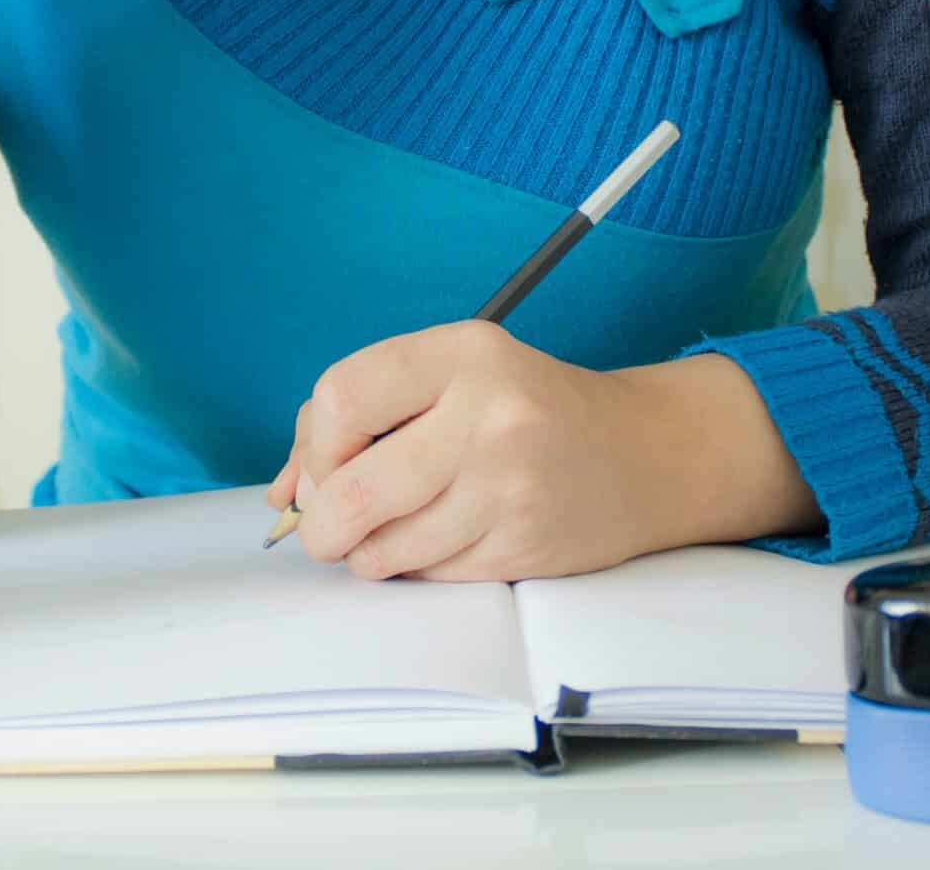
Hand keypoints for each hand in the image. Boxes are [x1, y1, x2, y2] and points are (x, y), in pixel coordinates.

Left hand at [268, 323, 817, 582]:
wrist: (644, 455)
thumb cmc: (526, 411)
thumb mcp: (453, 376)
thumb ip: (361, 415)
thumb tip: (285, 492)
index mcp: (465, 353)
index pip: (342, 397)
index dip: (312, 446)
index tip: (322, 465)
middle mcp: (490, 415)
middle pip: (352, 489)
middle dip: (323, 523)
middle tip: (329, 526)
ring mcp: (510, 487)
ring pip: (384, 548)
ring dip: (368, 552)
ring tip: (395, 530)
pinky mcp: (524, 547)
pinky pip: (429, 576)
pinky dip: (416, 569)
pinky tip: (444, 541)